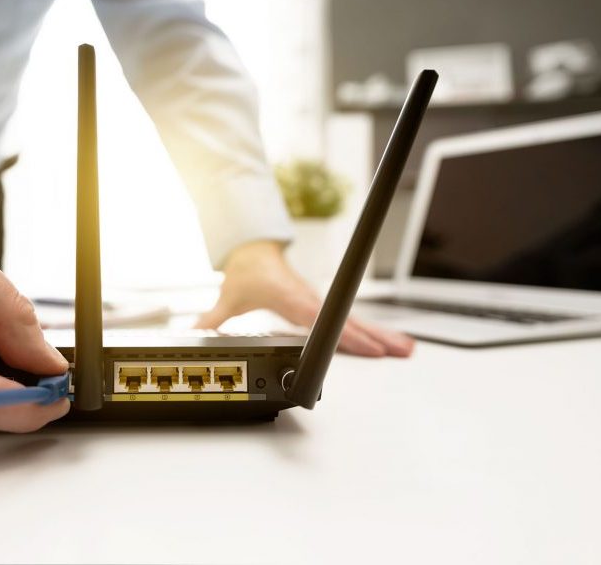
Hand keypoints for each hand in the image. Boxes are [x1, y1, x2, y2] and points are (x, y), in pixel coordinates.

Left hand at [195, 241, 413, 357]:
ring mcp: (320, 301)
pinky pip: (352, 318)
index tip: (364, 346)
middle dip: (375, 336)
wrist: (255, 248)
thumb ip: (212, 319)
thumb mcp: (228, 297)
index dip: (342, 333)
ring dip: (382, 334)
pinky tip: (391, 342)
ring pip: (355, 319)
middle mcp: (311, 299)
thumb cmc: (246, 272)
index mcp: (292, 298)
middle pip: (348, 320)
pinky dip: (373, 330)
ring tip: (407, 349)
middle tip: (400, 352)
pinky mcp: (324, 304)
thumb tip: (193, 334)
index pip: (321, 318)